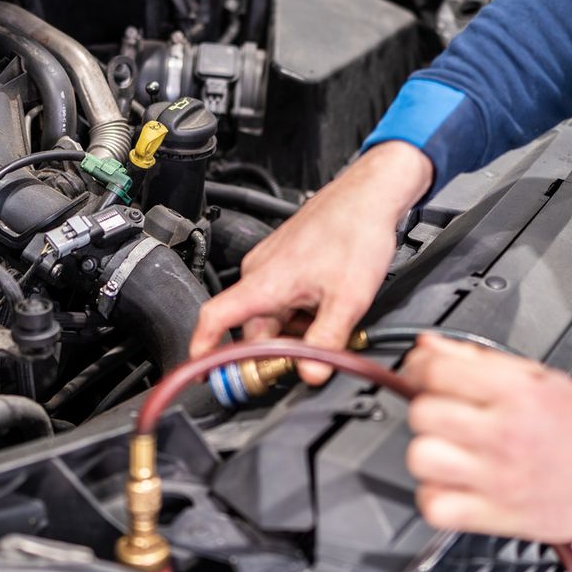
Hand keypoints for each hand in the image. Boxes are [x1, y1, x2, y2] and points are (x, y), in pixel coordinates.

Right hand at [191, 142, 433, 384]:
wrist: (368, 196)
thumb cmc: (354, 234)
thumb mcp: (347, 300)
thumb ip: (325, 342)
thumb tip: (311, 375)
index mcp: (264, 283)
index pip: (215, 319)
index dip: (204, 349)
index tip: (203, 372)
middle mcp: (259, 272)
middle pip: (253, 327)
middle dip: (279, 347)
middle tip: (311, 358)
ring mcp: (270, 264)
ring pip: (272, 314)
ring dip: (295, 328)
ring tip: (330, 318)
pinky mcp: (283, 260)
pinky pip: (282, 297)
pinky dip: (301, 310)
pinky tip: (327, 303)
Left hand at [401, 335, 571, 545]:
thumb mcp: (545, 379)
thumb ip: (483, 360)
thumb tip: (432, 347)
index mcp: (519, 393)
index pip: (438, 371)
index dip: (422, 368)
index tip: (424, 373)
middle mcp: (505, 434)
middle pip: (423, 413)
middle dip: (429, 408)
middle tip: (448, 413)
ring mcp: (497, 478)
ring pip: (422, 458)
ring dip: (430, 452)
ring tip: (451, 449)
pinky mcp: (495, 516)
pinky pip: (435, 506)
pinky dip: (435, 497)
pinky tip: (454, 484)